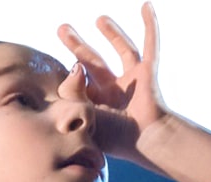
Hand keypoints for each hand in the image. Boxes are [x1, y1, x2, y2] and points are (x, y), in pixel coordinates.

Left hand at [56, 3, 171, 170]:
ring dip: (112, 33)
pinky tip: (146, 6)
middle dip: (77, 45)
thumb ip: (71, 90)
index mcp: (95, 105)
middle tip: (63, 29)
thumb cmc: (113, 135)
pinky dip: (150, 25)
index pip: (77, 82)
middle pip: (93, 62)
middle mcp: (113, 91)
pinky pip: (150, 44)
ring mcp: (132, 81)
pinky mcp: (148, 71)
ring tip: (99, 19)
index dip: (68, 74)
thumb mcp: (82, 114)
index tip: (59, 69)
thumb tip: (74, 67)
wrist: (144, 139)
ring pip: (122, 50)